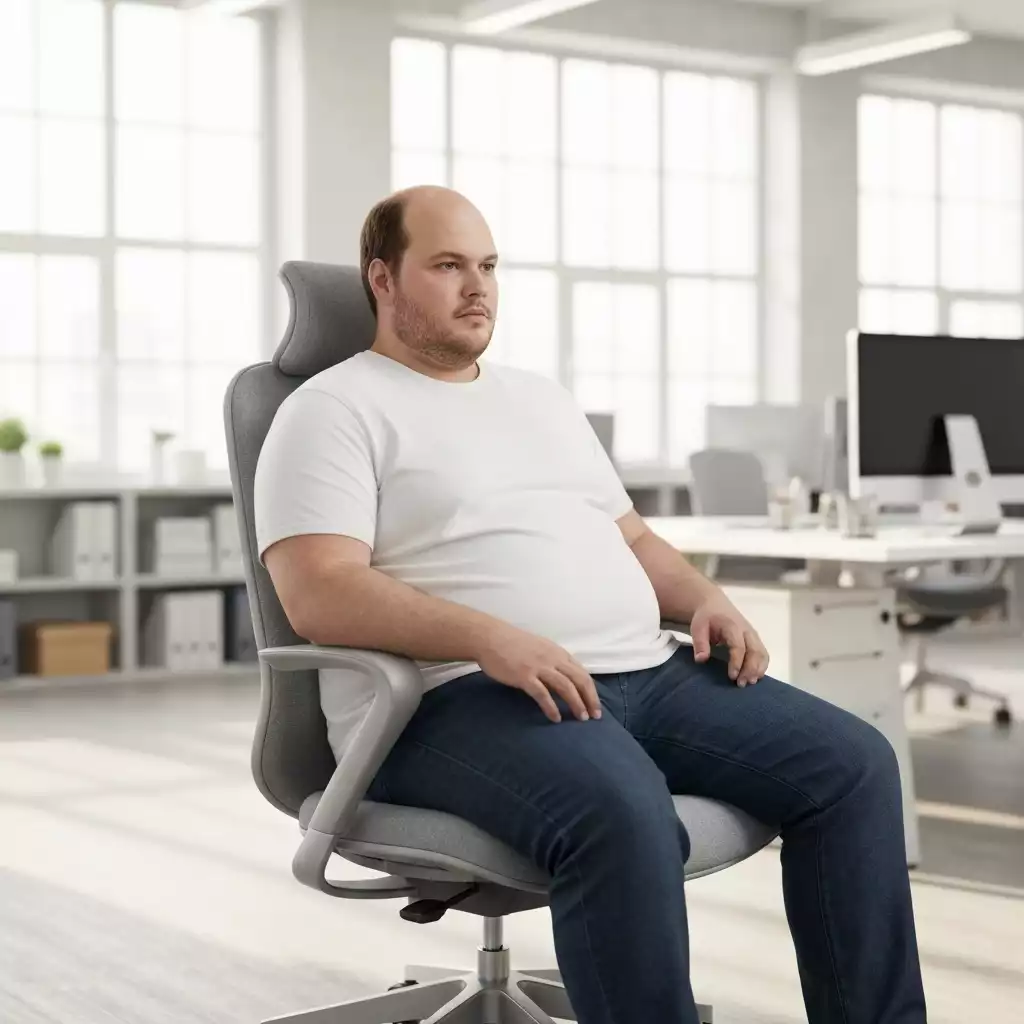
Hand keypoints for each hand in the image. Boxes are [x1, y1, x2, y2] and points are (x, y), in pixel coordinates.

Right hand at [473, 622, 601, 723]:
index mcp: (557, 652)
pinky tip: (556, 718)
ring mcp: (538, 667)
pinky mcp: (524, 676)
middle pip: (579, 680)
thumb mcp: (539, 648)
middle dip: (590, 699)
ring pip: (566, 687)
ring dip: (576, 703)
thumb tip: (563, 678)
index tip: (595, 704)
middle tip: (595, 716)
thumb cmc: (512, 643)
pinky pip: (542, 694)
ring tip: (581, 718)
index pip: (582, 672)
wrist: (490, 637)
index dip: (591, 690)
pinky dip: (551, 707)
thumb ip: (552, 661)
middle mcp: (552, 658)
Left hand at [689, 596, 768, 686]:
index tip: (732, 676)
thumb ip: (700, 643)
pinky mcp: (755, 640)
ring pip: (762, 653)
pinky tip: (755, 678)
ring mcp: (753, 635)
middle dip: (750, 669)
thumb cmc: (706, 618)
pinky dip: (762, 666)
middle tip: (741, 684)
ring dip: (758, 669)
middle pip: (755, 651)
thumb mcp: (698, 627)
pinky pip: (763, 654)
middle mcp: (747, 631)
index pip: (739, 646)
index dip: (737, 662)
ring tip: (750, 683)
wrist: (715, 605)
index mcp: (733, 626)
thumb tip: (701, 660)